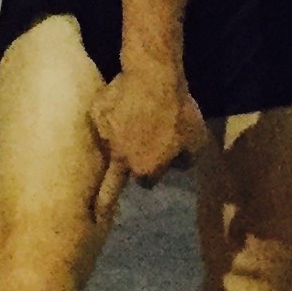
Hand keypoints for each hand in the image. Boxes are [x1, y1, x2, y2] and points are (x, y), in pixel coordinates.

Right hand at [88, 59, 209, 203]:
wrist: (153, 77)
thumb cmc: (178, 111)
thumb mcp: (196, 139)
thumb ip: (187, 159)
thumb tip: (179, 166)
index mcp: (144, 168)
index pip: (147, 182)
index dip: (154, 172)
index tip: (157, 164)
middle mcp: (120, 159)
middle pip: (111, 184)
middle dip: (103, 201)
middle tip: (95, 213)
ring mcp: (105, 137)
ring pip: (109, 146)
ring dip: (117, 142)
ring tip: (130, 122)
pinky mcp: (96, 116)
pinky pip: (102, 121)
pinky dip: (110, 116)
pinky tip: (121, 104)